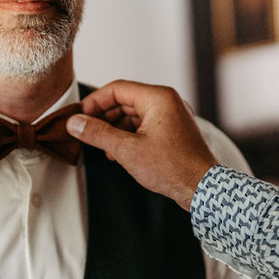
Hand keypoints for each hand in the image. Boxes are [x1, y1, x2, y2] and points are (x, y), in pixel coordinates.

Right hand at [65, 80, 217, 210]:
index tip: (79, 117)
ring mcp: (171, 116)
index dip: (94, 103)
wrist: (202, 188)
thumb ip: (98, 133)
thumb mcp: (127, 150)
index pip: (116, 89)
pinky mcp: (173, 131)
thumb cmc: (172, 167)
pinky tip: (119, 152)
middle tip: (85, 132)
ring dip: (115, 128)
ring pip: (133, 114)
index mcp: (158, 98)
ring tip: (102, 146)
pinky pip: (144, 125)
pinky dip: (129, 135)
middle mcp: (167, 101)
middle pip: (124, 100)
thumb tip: (75, 123)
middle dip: (103, 117)